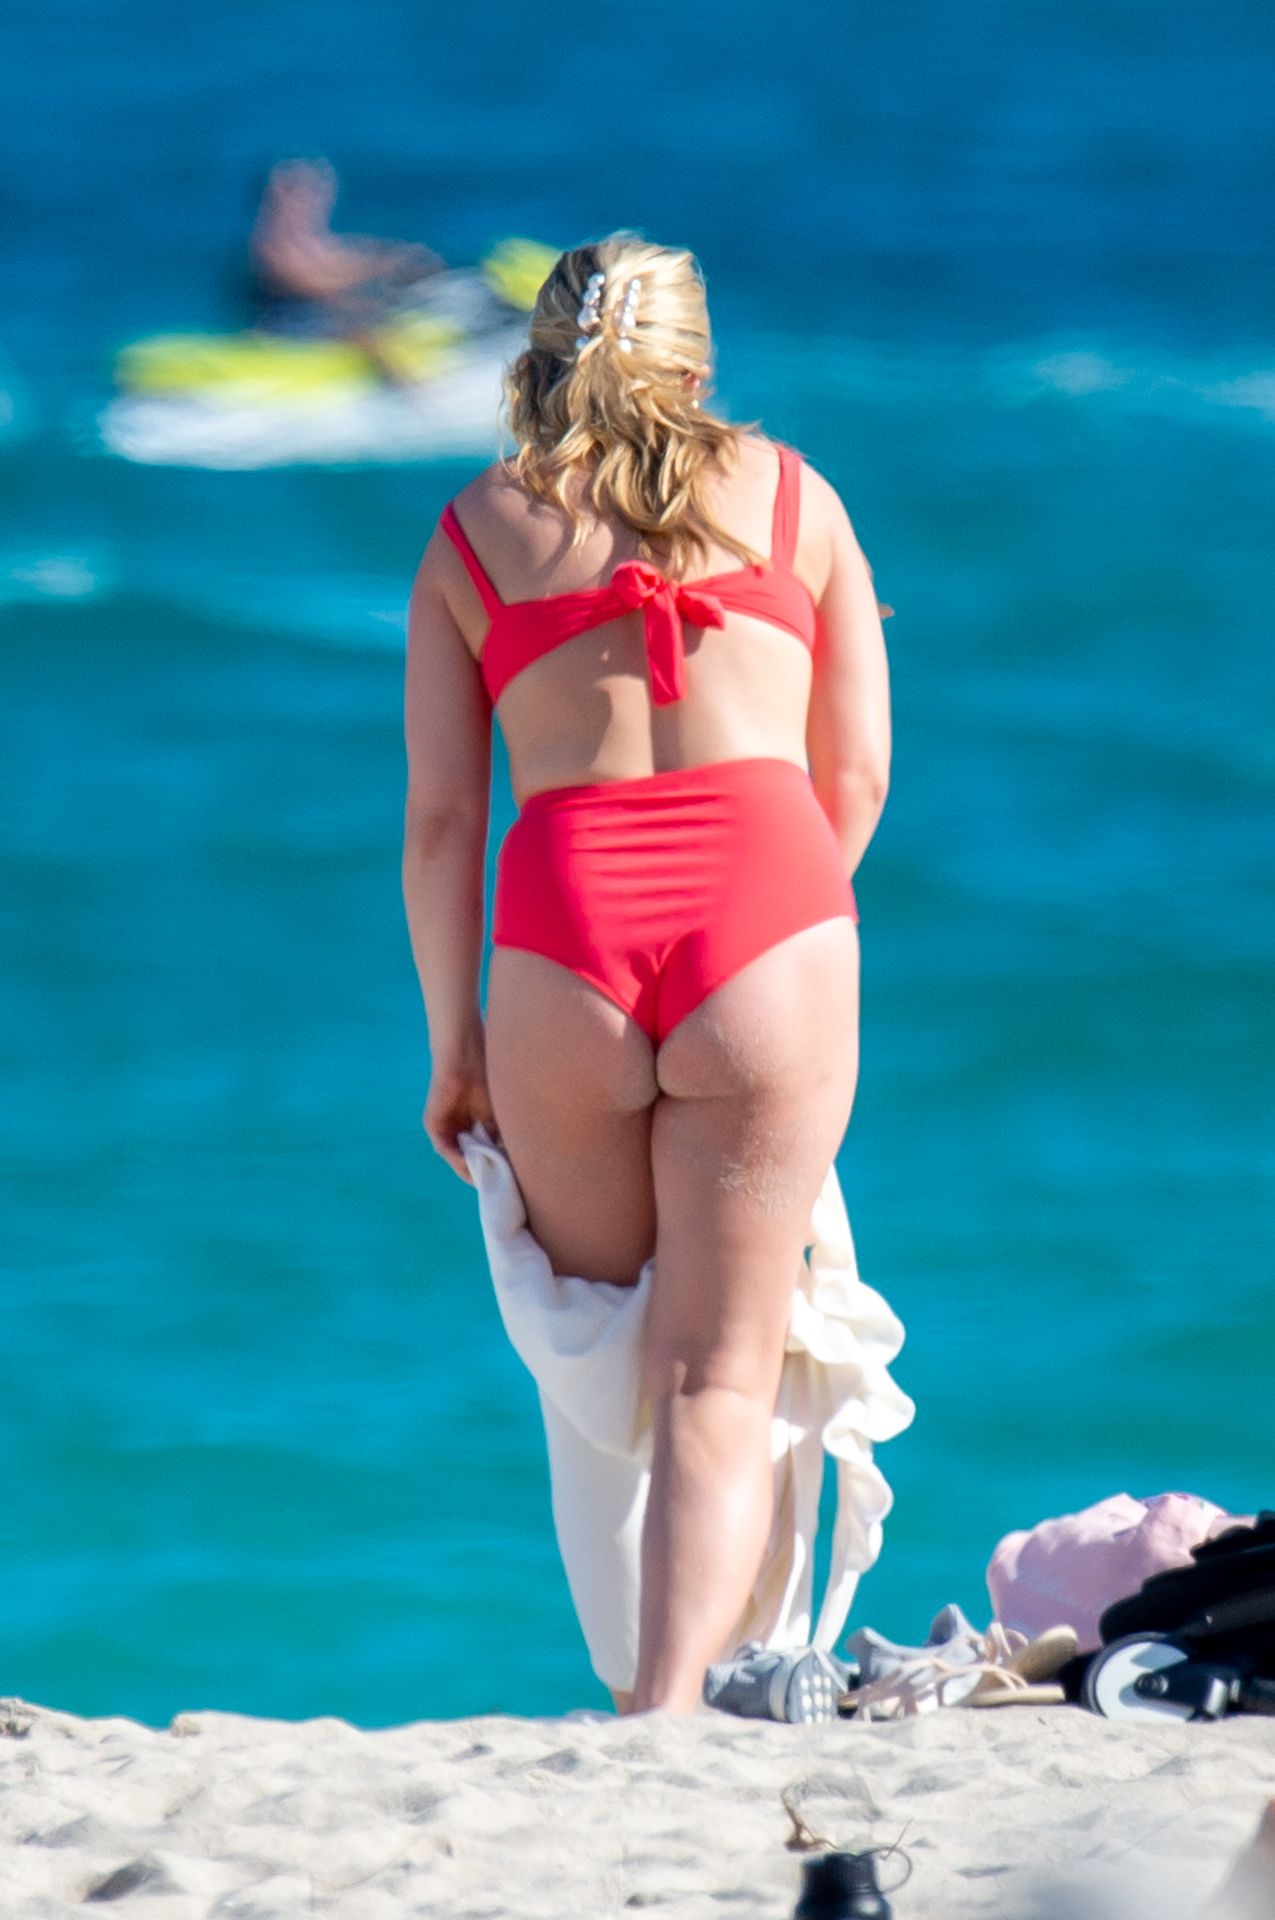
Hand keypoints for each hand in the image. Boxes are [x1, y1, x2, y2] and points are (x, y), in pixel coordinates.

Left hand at [422, 1032, 499, 1182]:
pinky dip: (455, 1159)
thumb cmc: (486, 1079)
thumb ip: (498, 1138)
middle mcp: (458, 1130)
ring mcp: (445, 1128)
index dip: (492, 1167)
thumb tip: (510, 1163)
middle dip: (480, 1173)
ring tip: (483, 1181)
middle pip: (467, 1159)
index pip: (481, 1154)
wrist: (465, 1058)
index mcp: (474, 1127)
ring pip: (456, 1157)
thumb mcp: (497, 1116)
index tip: (506, 1181)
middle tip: (495, 1187)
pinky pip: (444, 1148)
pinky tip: (468, 1165)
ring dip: (468, 1170)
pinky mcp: (433, 1125)